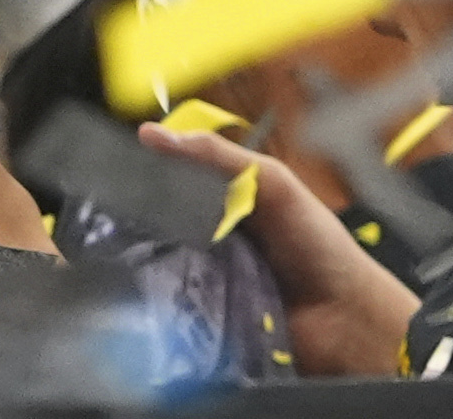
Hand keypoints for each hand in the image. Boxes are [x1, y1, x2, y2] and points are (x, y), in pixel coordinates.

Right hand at [135, 123, 417, 378]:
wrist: (346, 320)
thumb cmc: (316, 243)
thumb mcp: (273, 184)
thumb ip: (218, 156)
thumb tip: (147, 132)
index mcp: (226, 200)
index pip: (173, 180)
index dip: (145, 172)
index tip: (109, 168)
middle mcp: (210, 237)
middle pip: (160, 222)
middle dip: (137, 218)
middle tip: (106, 213)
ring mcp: (206, 279)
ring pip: (159, 261)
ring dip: (145, 257)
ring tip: (113, 249)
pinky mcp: (204, 317)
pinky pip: (171, 302)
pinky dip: (160, 295)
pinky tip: (141, 286)